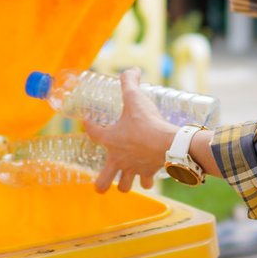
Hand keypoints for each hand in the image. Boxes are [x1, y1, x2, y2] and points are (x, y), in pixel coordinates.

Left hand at [85, 69, 176, 192]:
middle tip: (106, 174)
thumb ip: (130, 82)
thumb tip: (132, 70)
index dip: (88, 125)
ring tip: (127, 174)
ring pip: (124, 187)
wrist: (169, 143)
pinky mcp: (148, 173)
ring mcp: (133, 169)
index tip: (87, 120)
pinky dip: (146, 180)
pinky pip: (146, 182)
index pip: (92, 133)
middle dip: (102, 183)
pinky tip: (148, 173)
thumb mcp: (135, 98)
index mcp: (111, 140)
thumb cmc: (148, 123)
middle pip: (103, 182)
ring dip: (124, 182)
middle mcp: (119, 159)